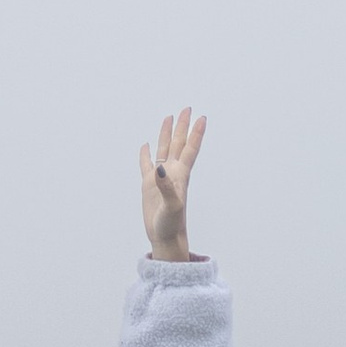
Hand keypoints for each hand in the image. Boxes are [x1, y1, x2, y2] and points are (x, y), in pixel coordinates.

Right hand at [140, 109, 204, 259]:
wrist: (165, 238)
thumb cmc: (171, 224)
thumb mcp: (172, 206)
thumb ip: (167, 186)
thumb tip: (160, 168)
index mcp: (181, 175)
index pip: (190, 149)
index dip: (196, 133)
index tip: (201, 117)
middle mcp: (172, 173)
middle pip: (179, 144)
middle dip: (182, 126)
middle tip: (186, 108)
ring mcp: (160, 178)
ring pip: (164, 150)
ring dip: (166, 134)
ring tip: (168, 118)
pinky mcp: (148, 185)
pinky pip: (146, 164)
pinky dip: (145, 154)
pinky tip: (144, 145)